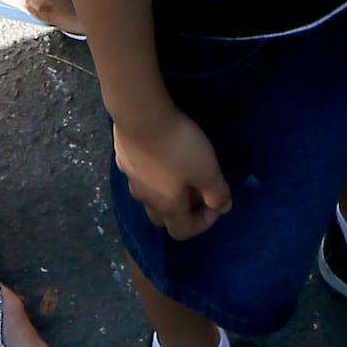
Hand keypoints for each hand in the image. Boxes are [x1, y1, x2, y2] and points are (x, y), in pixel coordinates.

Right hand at [113, 109, 232, 238]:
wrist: (140, 115)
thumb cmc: (178, 147)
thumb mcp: (207, 171)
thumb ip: (218, 193)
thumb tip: (223, 208)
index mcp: (167, 207)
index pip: (183, 231)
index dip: (203, 223)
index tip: (216, 202)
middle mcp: (145, 199)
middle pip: (164, 217)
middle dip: (183, 208)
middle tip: (197, 186)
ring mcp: (131, 178)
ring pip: (150, 195)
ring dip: (167, 190)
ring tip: (180, 169)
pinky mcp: (123, 157)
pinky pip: (141, 173)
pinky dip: (153, 171)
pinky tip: (161, 151)